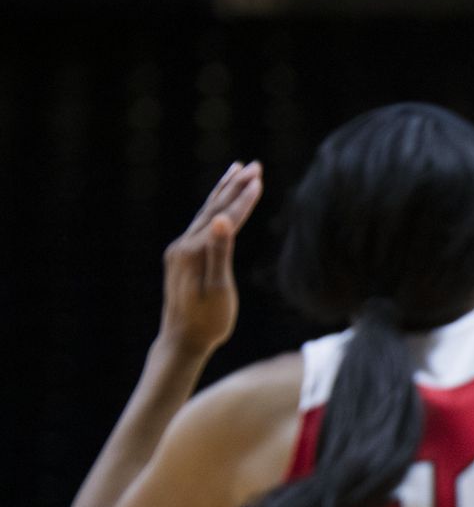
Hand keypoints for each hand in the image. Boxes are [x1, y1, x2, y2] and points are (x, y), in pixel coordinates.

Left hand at [159, 161, 262, 356]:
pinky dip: (212, 209)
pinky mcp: (181, 257)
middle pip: (214, 208)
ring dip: (222, 191)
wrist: (181, 341)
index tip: (259, 179)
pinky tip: (219, 206)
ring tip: (235, 170)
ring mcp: (180, 250)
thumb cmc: (207, 321)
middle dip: (235, 185)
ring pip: (205, 213)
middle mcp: (184, 245)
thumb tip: (222, 221)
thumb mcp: (217, 290)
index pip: (225, 218)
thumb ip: (219, 253)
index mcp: (195, 251)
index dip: (244, 198)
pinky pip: (200, 224)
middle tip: (254, 165)